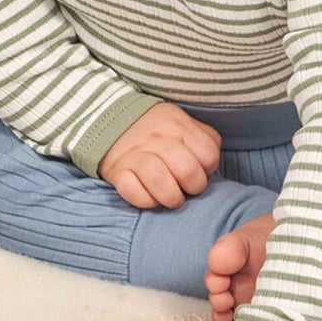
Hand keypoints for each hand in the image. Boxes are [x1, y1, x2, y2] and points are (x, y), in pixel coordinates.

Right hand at [101, 101, 221, 209]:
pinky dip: (145, 200)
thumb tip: (211, 164)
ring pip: (159, 179)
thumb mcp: (182, 122)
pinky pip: (132, 191)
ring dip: (172, 197)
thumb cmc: (157, 129)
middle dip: (194, 187)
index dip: (208, 169)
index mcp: (178, 125)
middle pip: (187, 169)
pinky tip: (150, 199)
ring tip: (172, 198)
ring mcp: (135, 154)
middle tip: (187, 188)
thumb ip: (203, 138)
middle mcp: (157, 138)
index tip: (200, 170)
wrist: (110, 119)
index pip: (208, 154)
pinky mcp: (116, 171)